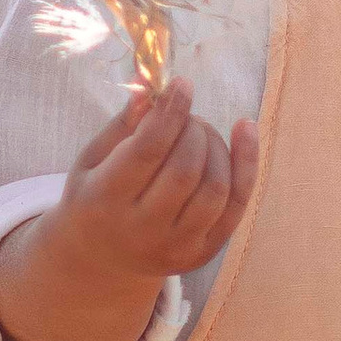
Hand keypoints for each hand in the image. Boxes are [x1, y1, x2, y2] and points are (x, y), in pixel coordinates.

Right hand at [0, 80, 259, 340]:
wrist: (100, 260)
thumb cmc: (95, 195)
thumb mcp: (94, 159)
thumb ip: (125, 123)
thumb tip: (150, 79)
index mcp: (104, 202)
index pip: (147, 152)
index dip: (170, 113)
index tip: (183, 84)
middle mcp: (140, 231)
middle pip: (185, 170)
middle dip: (193, 130)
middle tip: (187, 116)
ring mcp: (175, 248)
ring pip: (215, 189)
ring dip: (217, 146)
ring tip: (201, 131)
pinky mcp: (202, 254)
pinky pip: (237, 205)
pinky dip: (247, 164)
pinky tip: (246, 130)